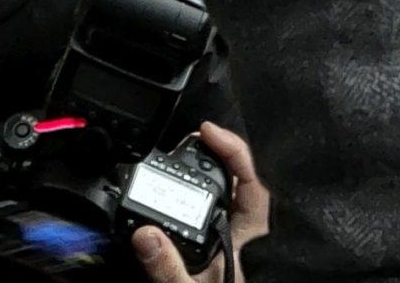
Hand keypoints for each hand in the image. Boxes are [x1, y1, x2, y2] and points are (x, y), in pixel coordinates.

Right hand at [133, 125, 269, 282]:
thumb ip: (170, 269)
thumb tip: (145, 234)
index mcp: (253, 238)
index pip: (253, 177)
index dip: (232, 146)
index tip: (207, 130)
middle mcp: (251, 236)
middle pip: (242, 181)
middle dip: (217, 156)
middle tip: (189, 141)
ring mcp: (242, 245)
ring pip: (234, 199)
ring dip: (213, 178)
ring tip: (187, 160)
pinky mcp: (230, 256)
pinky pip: (224, 218)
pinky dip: (208, 202)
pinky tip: (190, 198)